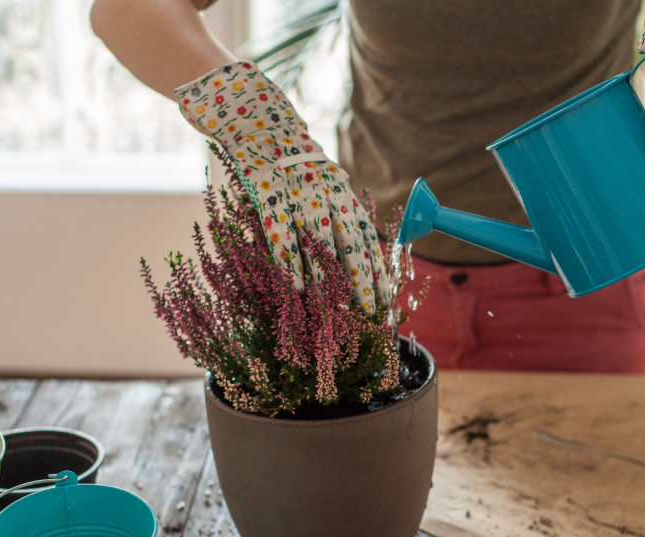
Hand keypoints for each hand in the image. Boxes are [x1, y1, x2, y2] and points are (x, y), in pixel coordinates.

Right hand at [174, 62, 389, 313]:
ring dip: (328, 278)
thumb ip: (336, 208)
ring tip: (336, 307)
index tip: (387, 296)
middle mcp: (325, 194)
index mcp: (340, 192)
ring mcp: (297, 195)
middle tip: (369, 309)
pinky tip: (296, 287)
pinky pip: (281, 234)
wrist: (258, 118)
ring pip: (318, 242)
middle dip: (361, 278)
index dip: (376, 266)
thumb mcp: (322, 179)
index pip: (365, 235)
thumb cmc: (292, 159)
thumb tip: (356, 246)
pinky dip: (289, 262)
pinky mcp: (268, 195)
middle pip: (349, 242)